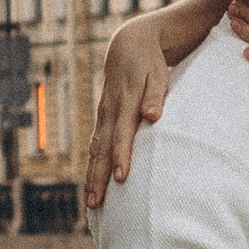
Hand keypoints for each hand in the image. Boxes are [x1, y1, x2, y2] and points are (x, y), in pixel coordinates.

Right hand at [85, 19, 173, 210]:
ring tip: (91, 202)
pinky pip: (95, 145)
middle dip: (99, 177)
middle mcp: (110, 111)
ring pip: (95, 149)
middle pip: (102, 148)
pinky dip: (93, 165)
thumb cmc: (150, 63)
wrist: (128, 44)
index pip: (122, 134)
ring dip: (92, 176)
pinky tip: (92, 184)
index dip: (121, 156)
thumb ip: (155, 96)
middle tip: (96, 203)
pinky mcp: (102, 117)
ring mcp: (103, 115)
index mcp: (125, 101)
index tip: (121, 178)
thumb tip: (152, 116)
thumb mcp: (157, 74)